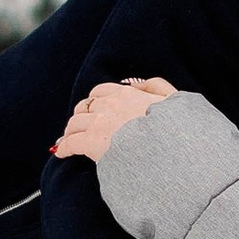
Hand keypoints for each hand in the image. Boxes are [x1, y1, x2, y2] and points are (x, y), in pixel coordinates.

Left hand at [52, 75, 178, 163]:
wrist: (172, 151)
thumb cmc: (176, 129)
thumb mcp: (174, 99)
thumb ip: (156, 87)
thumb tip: (138, 85)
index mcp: (127, 94)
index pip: (101, 92)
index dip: (96, 102)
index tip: (95, 111)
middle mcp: (110, 105)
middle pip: (85, 107)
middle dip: (82, 116)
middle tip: (81, 127)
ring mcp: (99, 123)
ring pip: (74, 124)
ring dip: (71, 131)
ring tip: (69, 140)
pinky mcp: (91, 143)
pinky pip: (70, 143)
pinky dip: (64, 148)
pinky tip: (62, 153)